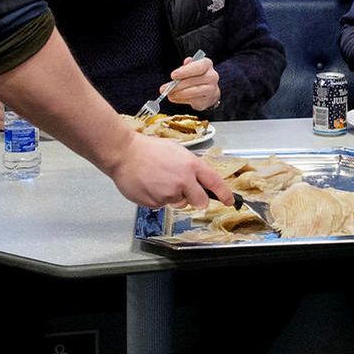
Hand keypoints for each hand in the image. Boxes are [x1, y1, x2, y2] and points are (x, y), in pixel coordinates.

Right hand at [107, 133, 231, 208]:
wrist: (124, 153)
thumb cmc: (148, 149)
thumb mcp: (177, 151)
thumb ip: (190, 166)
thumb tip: (198, 177)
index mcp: (191, 165)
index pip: (215, 182)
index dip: (224, 194)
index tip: (229, 201)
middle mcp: (183, 181)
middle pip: (200, 201)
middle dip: (196, 200)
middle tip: (185, 192)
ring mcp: (169, 193)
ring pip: (178, 203)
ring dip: (172, 196)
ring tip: (158, 181)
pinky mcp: (155, 202)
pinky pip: (161, 205)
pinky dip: (157, 198)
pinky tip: (149, 185)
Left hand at [166, 54, 220, 110]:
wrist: (208, 90)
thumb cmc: (197, 76)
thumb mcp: (191, 68)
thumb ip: (187, 66)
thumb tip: (186, 62)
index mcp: (207, 64)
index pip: (198, 67)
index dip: (185, 71)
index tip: (173, 76)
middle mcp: (212, 76)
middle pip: (193, 80)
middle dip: (177, 85)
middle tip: (165, 88)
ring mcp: (211, 89)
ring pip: (193, 91)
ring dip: (179, 93)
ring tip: (169, 94)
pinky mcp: (207, 99)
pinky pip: (193, 100)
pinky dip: (181, 100)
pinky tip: (175, 98)